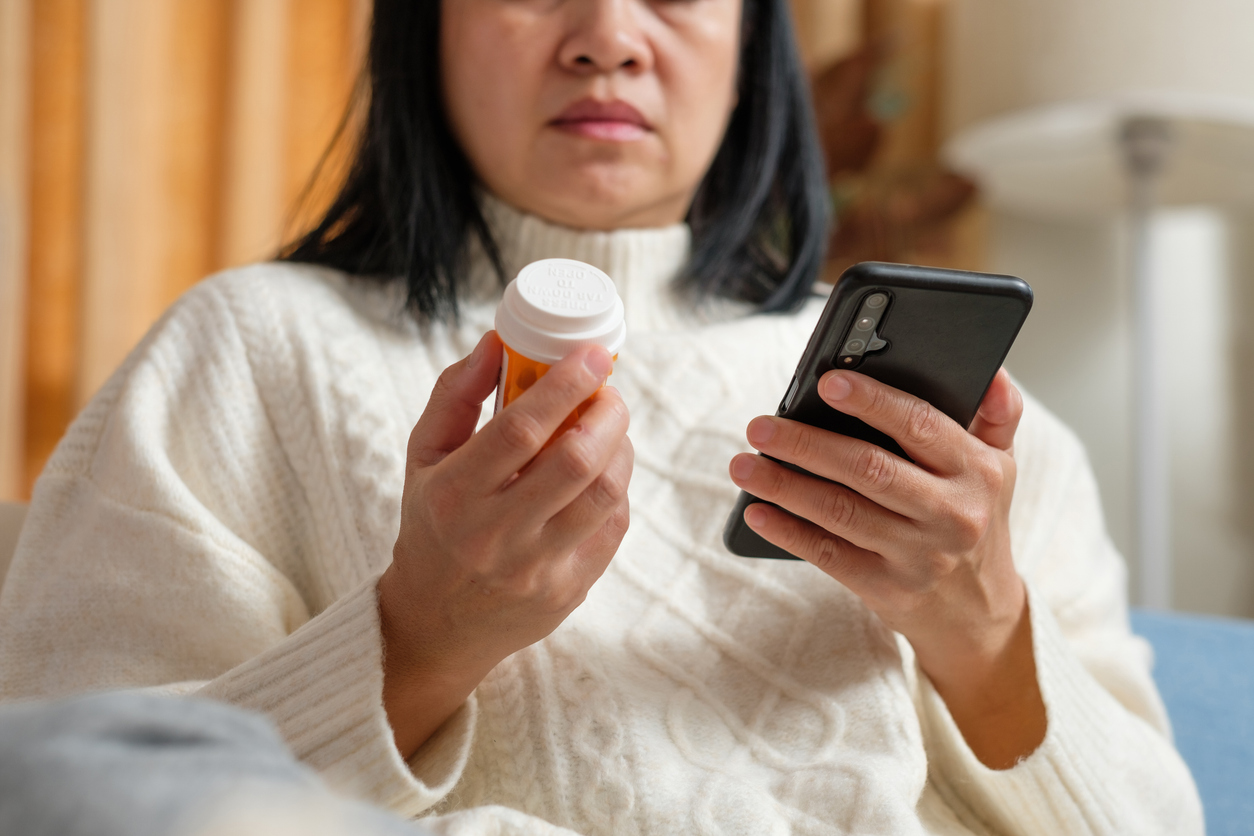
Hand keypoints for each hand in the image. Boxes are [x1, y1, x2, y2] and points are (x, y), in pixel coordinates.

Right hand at [378, 331, 632, 757]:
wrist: (436, 624)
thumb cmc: (432, 525)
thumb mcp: (424, 457)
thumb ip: (455, 395)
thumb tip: (498, 342)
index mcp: (454, 495)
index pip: (520, 430)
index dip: (564, 386)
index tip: (592, 355)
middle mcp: (494, 536)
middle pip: (575, 461)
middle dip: (607, 412)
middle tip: (609, 391)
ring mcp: (536, 568)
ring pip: (605, 494)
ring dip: (620, 448)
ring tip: (609, 429)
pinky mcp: (568, 590)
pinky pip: (613, 526)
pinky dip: (617, 489)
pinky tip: (602, 474)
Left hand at [728, 368, 1044, 767]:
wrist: (978, 613)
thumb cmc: (974, 519)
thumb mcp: (1000, 466)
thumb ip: (997, 414)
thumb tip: (991, 369)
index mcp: (978, 470)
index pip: (920, 424)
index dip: (872, 401)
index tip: (827, 381)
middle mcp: (952, 513)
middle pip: (869, 469)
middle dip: (807, 444)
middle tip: (760, 426)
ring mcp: (919, 555)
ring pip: (841, 511)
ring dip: (785, 486)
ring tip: (743, 464)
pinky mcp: (888, 589)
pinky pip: (829, 555)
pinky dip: (788, 532)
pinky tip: (757, 511)